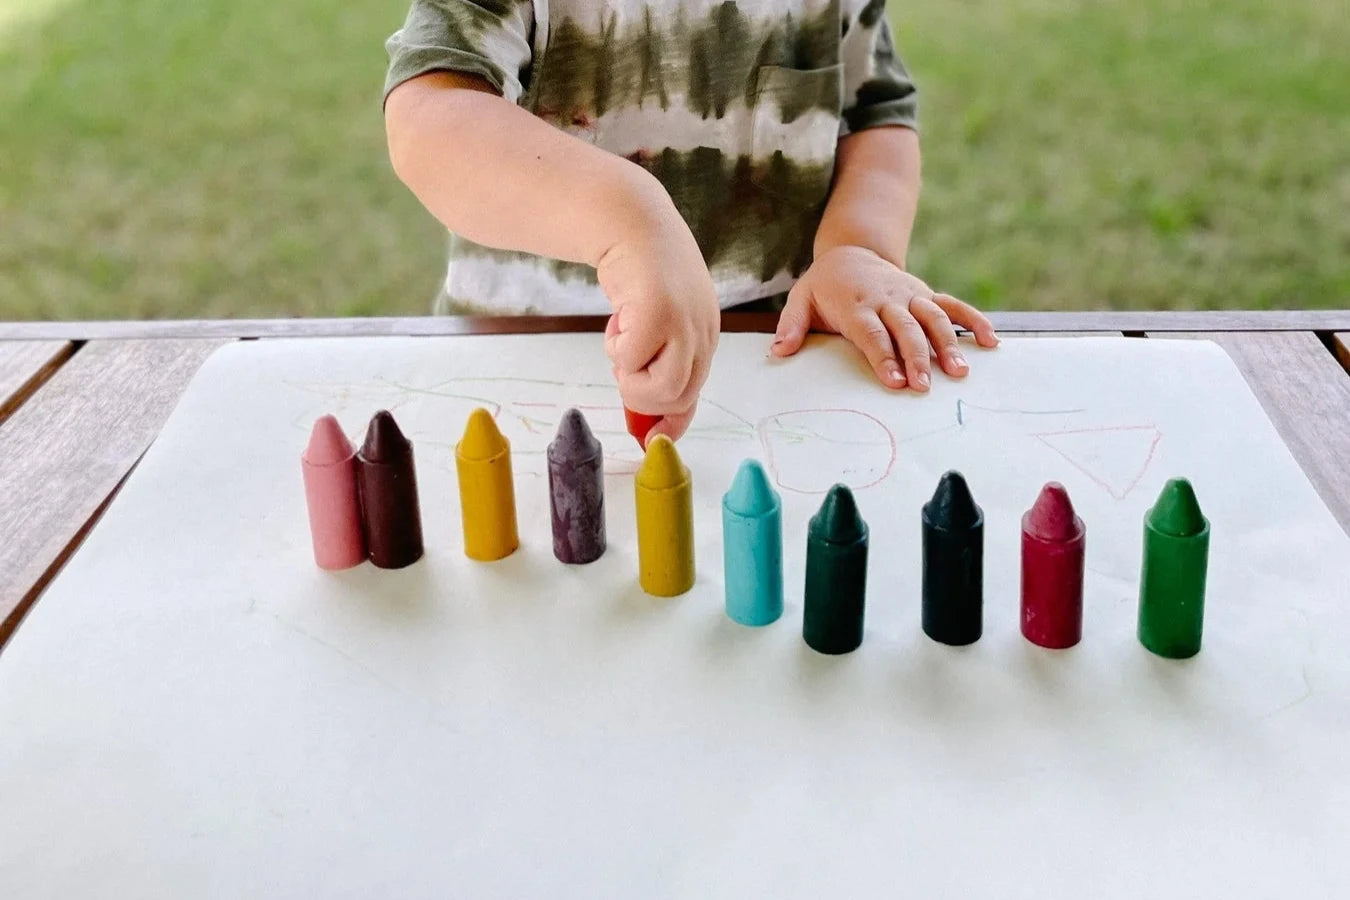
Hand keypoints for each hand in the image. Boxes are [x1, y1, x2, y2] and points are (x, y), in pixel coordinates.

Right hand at [598, 206, 719, 442]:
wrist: (630, 221)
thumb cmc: (641, 272)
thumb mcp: (660, 320)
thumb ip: (659, 360)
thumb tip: (644, 424)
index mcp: (707, 334)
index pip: (695, 392)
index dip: (673, 421)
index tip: (650, 440)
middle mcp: (703, 331)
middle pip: (678, 398)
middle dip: (642, 397)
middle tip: (623, 369)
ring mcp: (684, 323)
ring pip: (660, 390)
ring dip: (628, 377)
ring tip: (620, 343)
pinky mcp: (658, 313)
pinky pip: (630, 361)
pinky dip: (614, 347)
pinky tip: (617, 319)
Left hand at [771, 246, 997, 390]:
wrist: (852, 250)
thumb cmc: (825, 285)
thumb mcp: (801, 298)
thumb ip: (791, 325)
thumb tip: (778, 352)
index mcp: (856, 304)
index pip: (872, 332)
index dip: (884, 356)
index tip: (894, 381)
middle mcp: (887, 299)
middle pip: (905, 329)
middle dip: (916, 358)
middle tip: (924, 386)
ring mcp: (910, 295)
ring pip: (933, 318)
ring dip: (948, 345)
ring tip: (960, 372)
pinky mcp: (925, 294)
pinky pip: (953, 306)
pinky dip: (973, 321)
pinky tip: (991, 341)